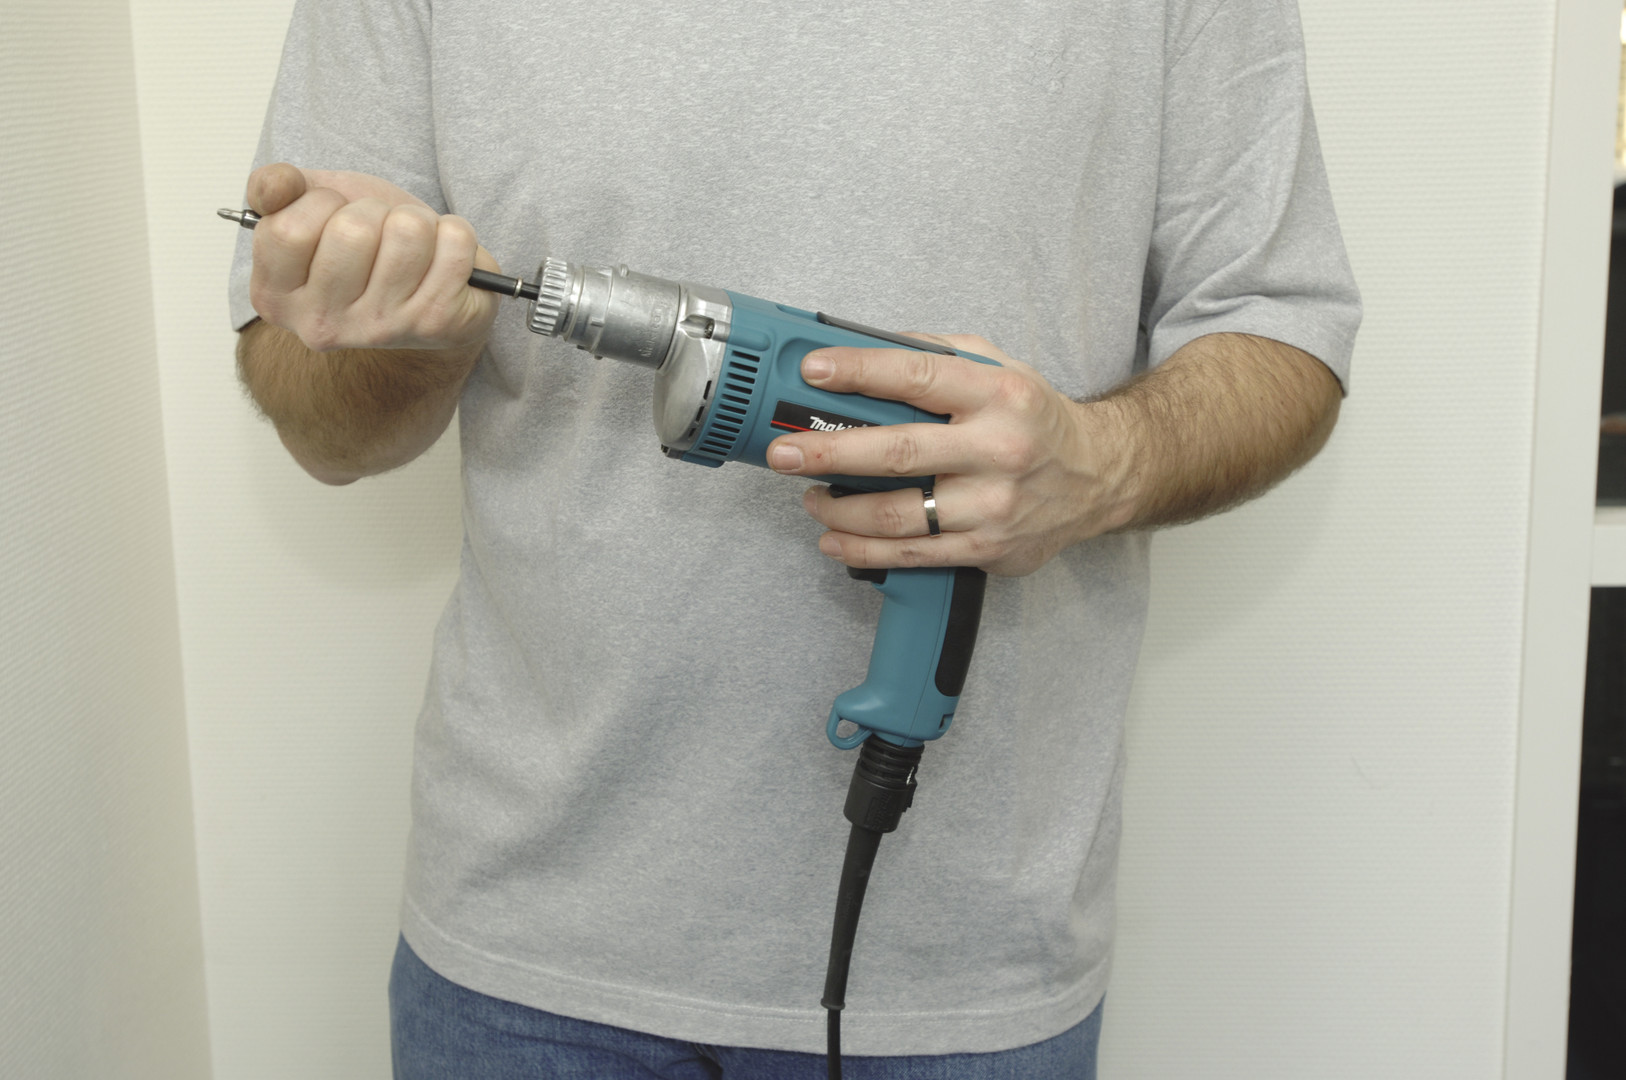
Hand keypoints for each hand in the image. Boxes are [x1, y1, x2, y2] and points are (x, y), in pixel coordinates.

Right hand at [246, 162, 499, 352]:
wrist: (422, 291)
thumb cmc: (366, 247)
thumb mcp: (311, 207)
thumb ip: (276, 187)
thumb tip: (274, 187)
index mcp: (275, 297)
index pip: (289, 230)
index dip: (320, 203)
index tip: (334, 215)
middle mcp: (325, 325)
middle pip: (353, 230)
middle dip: (374, 211)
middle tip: (380, 233)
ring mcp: (384, 329)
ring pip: (409, 231)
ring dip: (418, 220)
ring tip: (412, 244)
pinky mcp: (439, 324)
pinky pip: (455, 242)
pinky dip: (455, 233)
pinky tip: (442, 258)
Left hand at [764, 336, 1134, 576]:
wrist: (1100, 477)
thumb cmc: (1036, 418)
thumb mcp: (1000, 367)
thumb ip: (939, 356)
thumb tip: (868, 348)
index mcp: (998, 394)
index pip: (918, 376)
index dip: (861, 371)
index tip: (815, 370)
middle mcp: (998, 449)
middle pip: (898, 452)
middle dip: (830, 453)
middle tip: (784, 452)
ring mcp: (992, 504)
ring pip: (898, 513)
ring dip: (839, 510)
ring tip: (808, 497)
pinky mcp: (987, 548)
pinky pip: (912, 553)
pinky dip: (863, 550)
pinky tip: (834, 540)